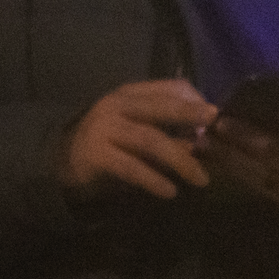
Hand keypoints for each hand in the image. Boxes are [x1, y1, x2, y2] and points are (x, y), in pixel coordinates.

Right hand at [61, 80, 215, 199]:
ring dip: (179, 159)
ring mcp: (104, 129)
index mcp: (129, 95)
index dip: (193, 100)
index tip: (213, 118)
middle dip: (189, 114)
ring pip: (149, 139)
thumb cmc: (109, 141)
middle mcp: (116, 106)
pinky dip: (152, 179)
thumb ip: (165, 131)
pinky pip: (131, 167)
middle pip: (159, 107)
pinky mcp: (96, 155)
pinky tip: (169, 191)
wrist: (63, 159)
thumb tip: (199, 142)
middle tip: (215, 126)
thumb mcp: (137, 128)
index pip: (168, 87)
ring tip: (200, 178)